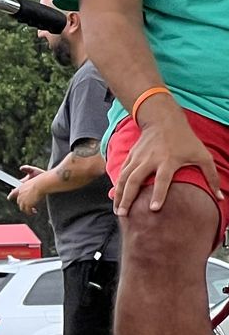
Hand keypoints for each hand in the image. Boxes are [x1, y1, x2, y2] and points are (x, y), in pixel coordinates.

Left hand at [10, 165, 47, 214]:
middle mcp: (20, 195)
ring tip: (32, 210)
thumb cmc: (41, 177)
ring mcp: (23, 200)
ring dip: (27, 209)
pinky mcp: (28, 205)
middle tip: (28, 205)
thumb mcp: (33, 171)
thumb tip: (21, 168)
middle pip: (19, 201)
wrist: (43, 183)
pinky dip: (31, 212)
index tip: (9, 198)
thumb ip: (27, 169)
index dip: (11, 196)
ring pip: (23, 207)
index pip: (12, 193)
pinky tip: (34, 212)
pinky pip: (28, 211)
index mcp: (20, 187)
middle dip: (23, 204)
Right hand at [116, 100, 220, 214]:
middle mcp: (150, 160)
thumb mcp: (202, 155)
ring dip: (119, 195)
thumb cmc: (185, 140)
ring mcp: (138, 158)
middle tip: (124, 214)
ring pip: (124, 178)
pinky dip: (117, 185)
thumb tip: (220, 197)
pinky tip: (115, 196)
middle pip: (135, 181)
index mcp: (168, 160)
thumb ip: (211, 176)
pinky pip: (122, 173)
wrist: (164, 120)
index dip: (158, 194)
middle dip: (128, 198)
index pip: (162, 180)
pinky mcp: (131, 156)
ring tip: (118, 210)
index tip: (153, 209)